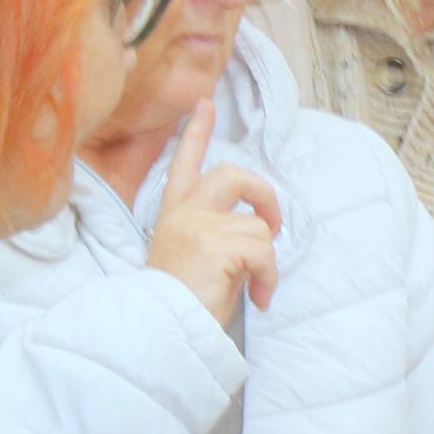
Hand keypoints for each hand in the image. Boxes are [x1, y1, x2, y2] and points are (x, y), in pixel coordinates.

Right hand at [142, 102, 284, 322]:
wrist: (160, 328)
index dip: (197, 132)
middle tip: (274, 223)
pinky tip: (259, 297)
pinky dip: (269, 277)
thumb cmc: (178, 303)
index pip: (184, 163)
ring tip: (256, 288)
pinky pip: (264, 251)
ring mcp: (198, 225)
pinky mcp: (216, 244)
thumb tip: (252, 231)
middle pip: (231, 174)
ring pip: (257, 226)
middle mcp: (183, 213)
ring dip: (267, 261)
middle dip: (263, 193)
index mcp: (174, 215)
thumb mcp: (189, 259)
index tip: (205, 104)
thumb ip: (210, 235)